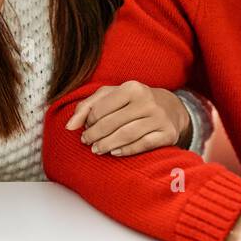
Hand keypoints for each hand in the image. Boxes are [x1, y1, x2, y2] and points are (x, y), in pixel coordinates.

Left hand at [65, 81, 191, 155]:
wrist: (171, 108)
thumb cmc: (134, 102)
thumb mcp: (112, 96)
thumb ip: (87, 106)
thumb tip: (69, 126)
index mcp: (132, 88)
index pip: (101, 108)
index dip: (89, 121)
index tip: (85, 128)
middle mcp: (147, 101)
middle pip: (112, 123)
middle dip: (94, 135)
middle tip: (87, 142)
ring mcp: (159, 118)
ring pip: (126, 135)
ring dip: (107, 145)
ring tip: (97, 149)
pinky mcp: (168, 133)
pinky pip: (143, 145)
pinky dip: (126, 150)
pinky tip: (115, 152)